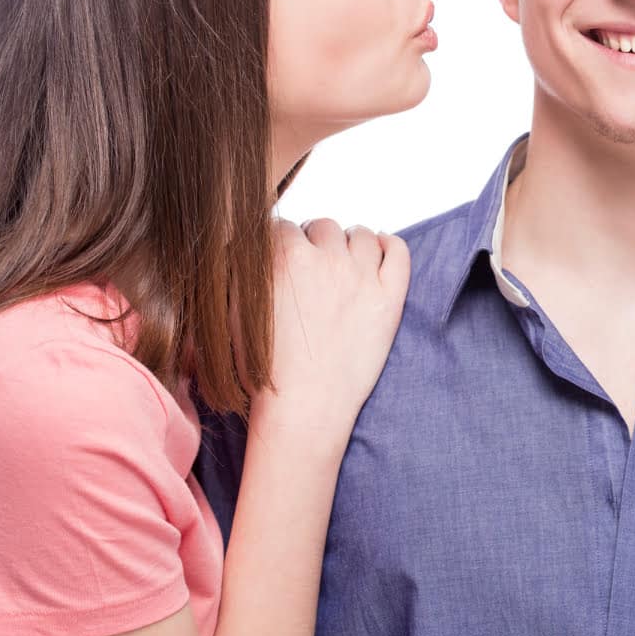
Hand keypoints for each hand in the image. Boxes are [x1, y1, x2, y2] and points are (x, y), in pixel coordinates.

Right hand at [255, 218, 410, 436]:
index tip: (283, 257)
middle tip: (312, 267)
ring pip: (360, 235)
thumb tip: (246, 249)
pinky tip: (380, 252)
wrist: (304, 408)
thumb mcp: (237, 313)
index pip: (283, 228)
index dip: (281, 243)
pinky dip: (389, 244)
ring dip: (350, 243)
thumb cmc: (267, 369)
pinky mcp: (389, 297)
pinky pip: (397, 251)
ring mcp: (361, 276)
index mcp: (283, 258)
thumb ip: (243, 273)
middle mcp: (325, 258)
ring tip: (344, 263)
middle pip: (322, 227)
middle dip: (315, 242)